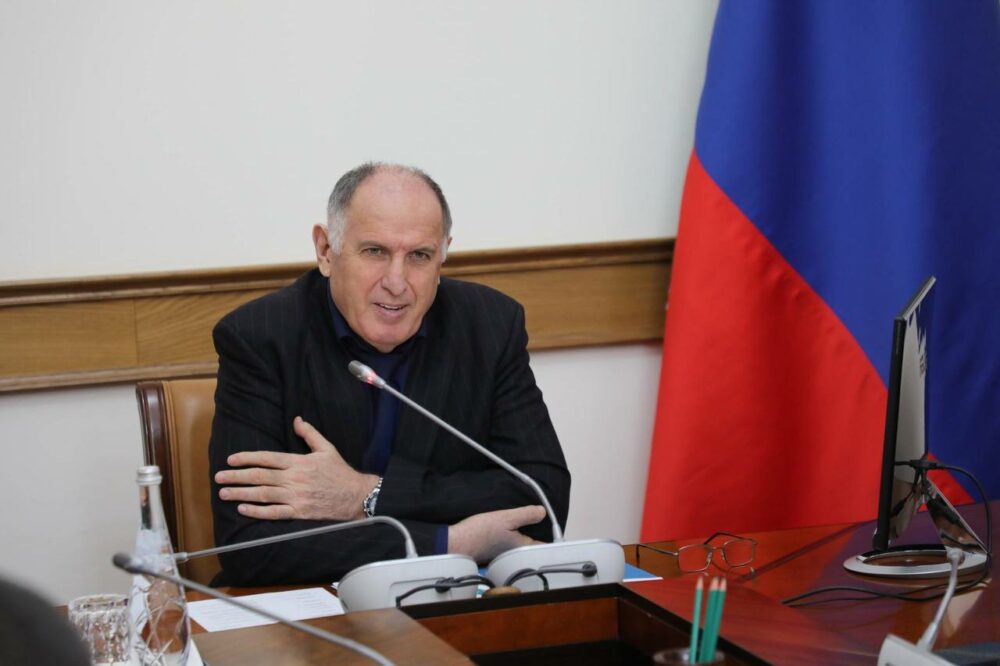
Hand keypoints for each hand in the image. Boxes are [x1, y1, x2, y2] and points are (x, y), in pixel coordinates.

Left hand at [214, 416, 378, 521]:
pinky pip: (274, 513)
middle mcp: (294, 478)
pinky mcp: (299, 512)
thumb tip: (297, 420)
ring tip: (224, 492)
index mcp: (299, 461)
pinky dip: (257, 511)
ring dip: (241, 493)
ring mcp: (296, 496)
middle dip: (236, 476)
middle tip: (219, 477)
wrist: (356, 496)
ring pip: (263, 494)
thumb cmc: (340, 472)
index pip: (267, 458)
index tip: (231, 459)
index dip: (247, 458)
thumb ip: (309, 434)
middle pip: (260, 476)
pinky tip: (243, 508)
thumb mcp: (327, 448)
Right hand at [447, 505, 546, 563]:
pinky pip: (510, 546)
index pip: (544, 546)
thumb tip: (542, 512)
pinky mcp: (496, 553)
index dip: (553, 539)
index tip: (558, 532)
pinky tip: (509, 530)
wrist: (456, 543)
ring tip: (529, 525)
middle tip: (543, 524)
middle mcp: (516, 555)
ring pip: (521, 546)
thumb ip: (525, 515)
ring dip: (525, 538)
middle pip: (533, 547)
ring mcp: (505, 555)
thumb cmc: (479, 532)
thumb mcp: (505, 518)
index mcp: (522, 547)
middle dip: (539, 537)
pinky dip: (513, 539)